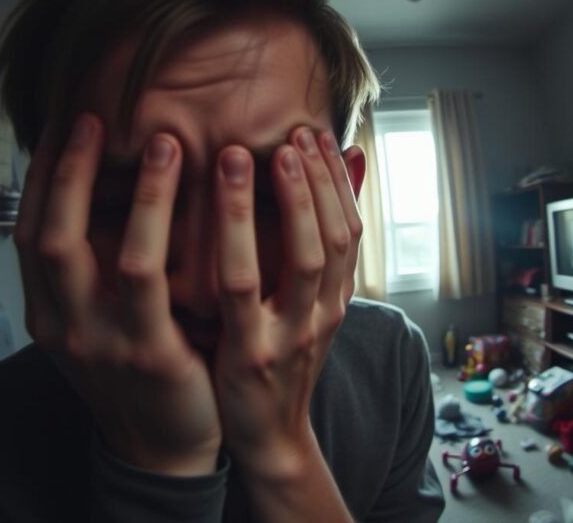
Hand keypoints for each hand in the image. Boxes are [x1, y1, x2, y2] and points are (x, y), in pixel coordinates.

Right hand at [15, 114, 220, 474]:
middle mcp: (64, 327)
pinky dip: (170, 225)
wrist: (161, 447)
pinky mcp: (151, 353)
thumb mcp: (98, 322)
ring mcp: (106, 343)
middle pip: (52, 235)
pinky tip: (203, 194)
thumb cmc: (136, 372)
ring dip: (139, 192)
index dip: (43, 177)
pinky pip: (158, 280)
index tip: (62, 126)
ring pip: (114, 252)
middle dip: (70, 170)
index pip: (29, 233)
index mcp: (48, 314)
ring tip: (165, 142)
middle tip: (94, 117)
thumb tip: (105, 193)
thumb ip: (93, 271)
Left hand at [212, 126, 363, 477]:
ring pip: (303, 256)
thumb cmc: (280, 365)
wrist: (270, 441)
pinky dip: (238, 237)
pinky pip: (245, 287)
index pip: (350, 230)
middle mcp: (323, 314)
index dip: (338, 181)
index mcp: (336, 301)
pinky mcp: (252, 353)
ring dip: (290, 198)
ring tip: (267, 152)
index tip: (318, 135)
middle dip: (319, 179)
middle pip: (334, 235)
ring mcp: (292, 334)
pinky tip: (222, 202)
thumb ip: (318, 256)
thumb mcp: (309, 311)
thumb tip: (336, 192)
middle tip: (298, 131)